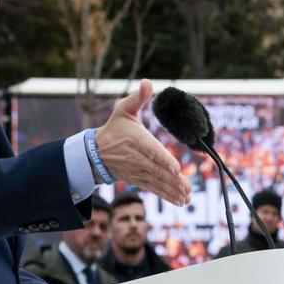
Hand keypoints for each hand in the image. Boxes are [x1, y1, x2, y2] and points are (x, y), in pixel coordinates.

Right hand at [95, 79, 191, 205]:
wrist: (95, 152)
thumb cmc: (114, 129)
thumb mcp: (123, 110)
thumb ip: (138, 98)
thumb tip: (147, 82)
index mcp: (136, 140)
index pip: (151, 151)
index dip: (163, 160)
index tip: (176, 168)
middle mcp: (137, 158)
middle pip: (157, 170)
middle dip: (173, 180)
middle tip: (188, 188)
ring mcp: (137, 171)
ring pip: (156, 182)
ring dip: (172, 191)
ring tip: (186, 197)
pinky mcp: (138, 179)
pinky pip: (154, 189)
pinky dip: (166, 195)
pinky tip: (180, 201)